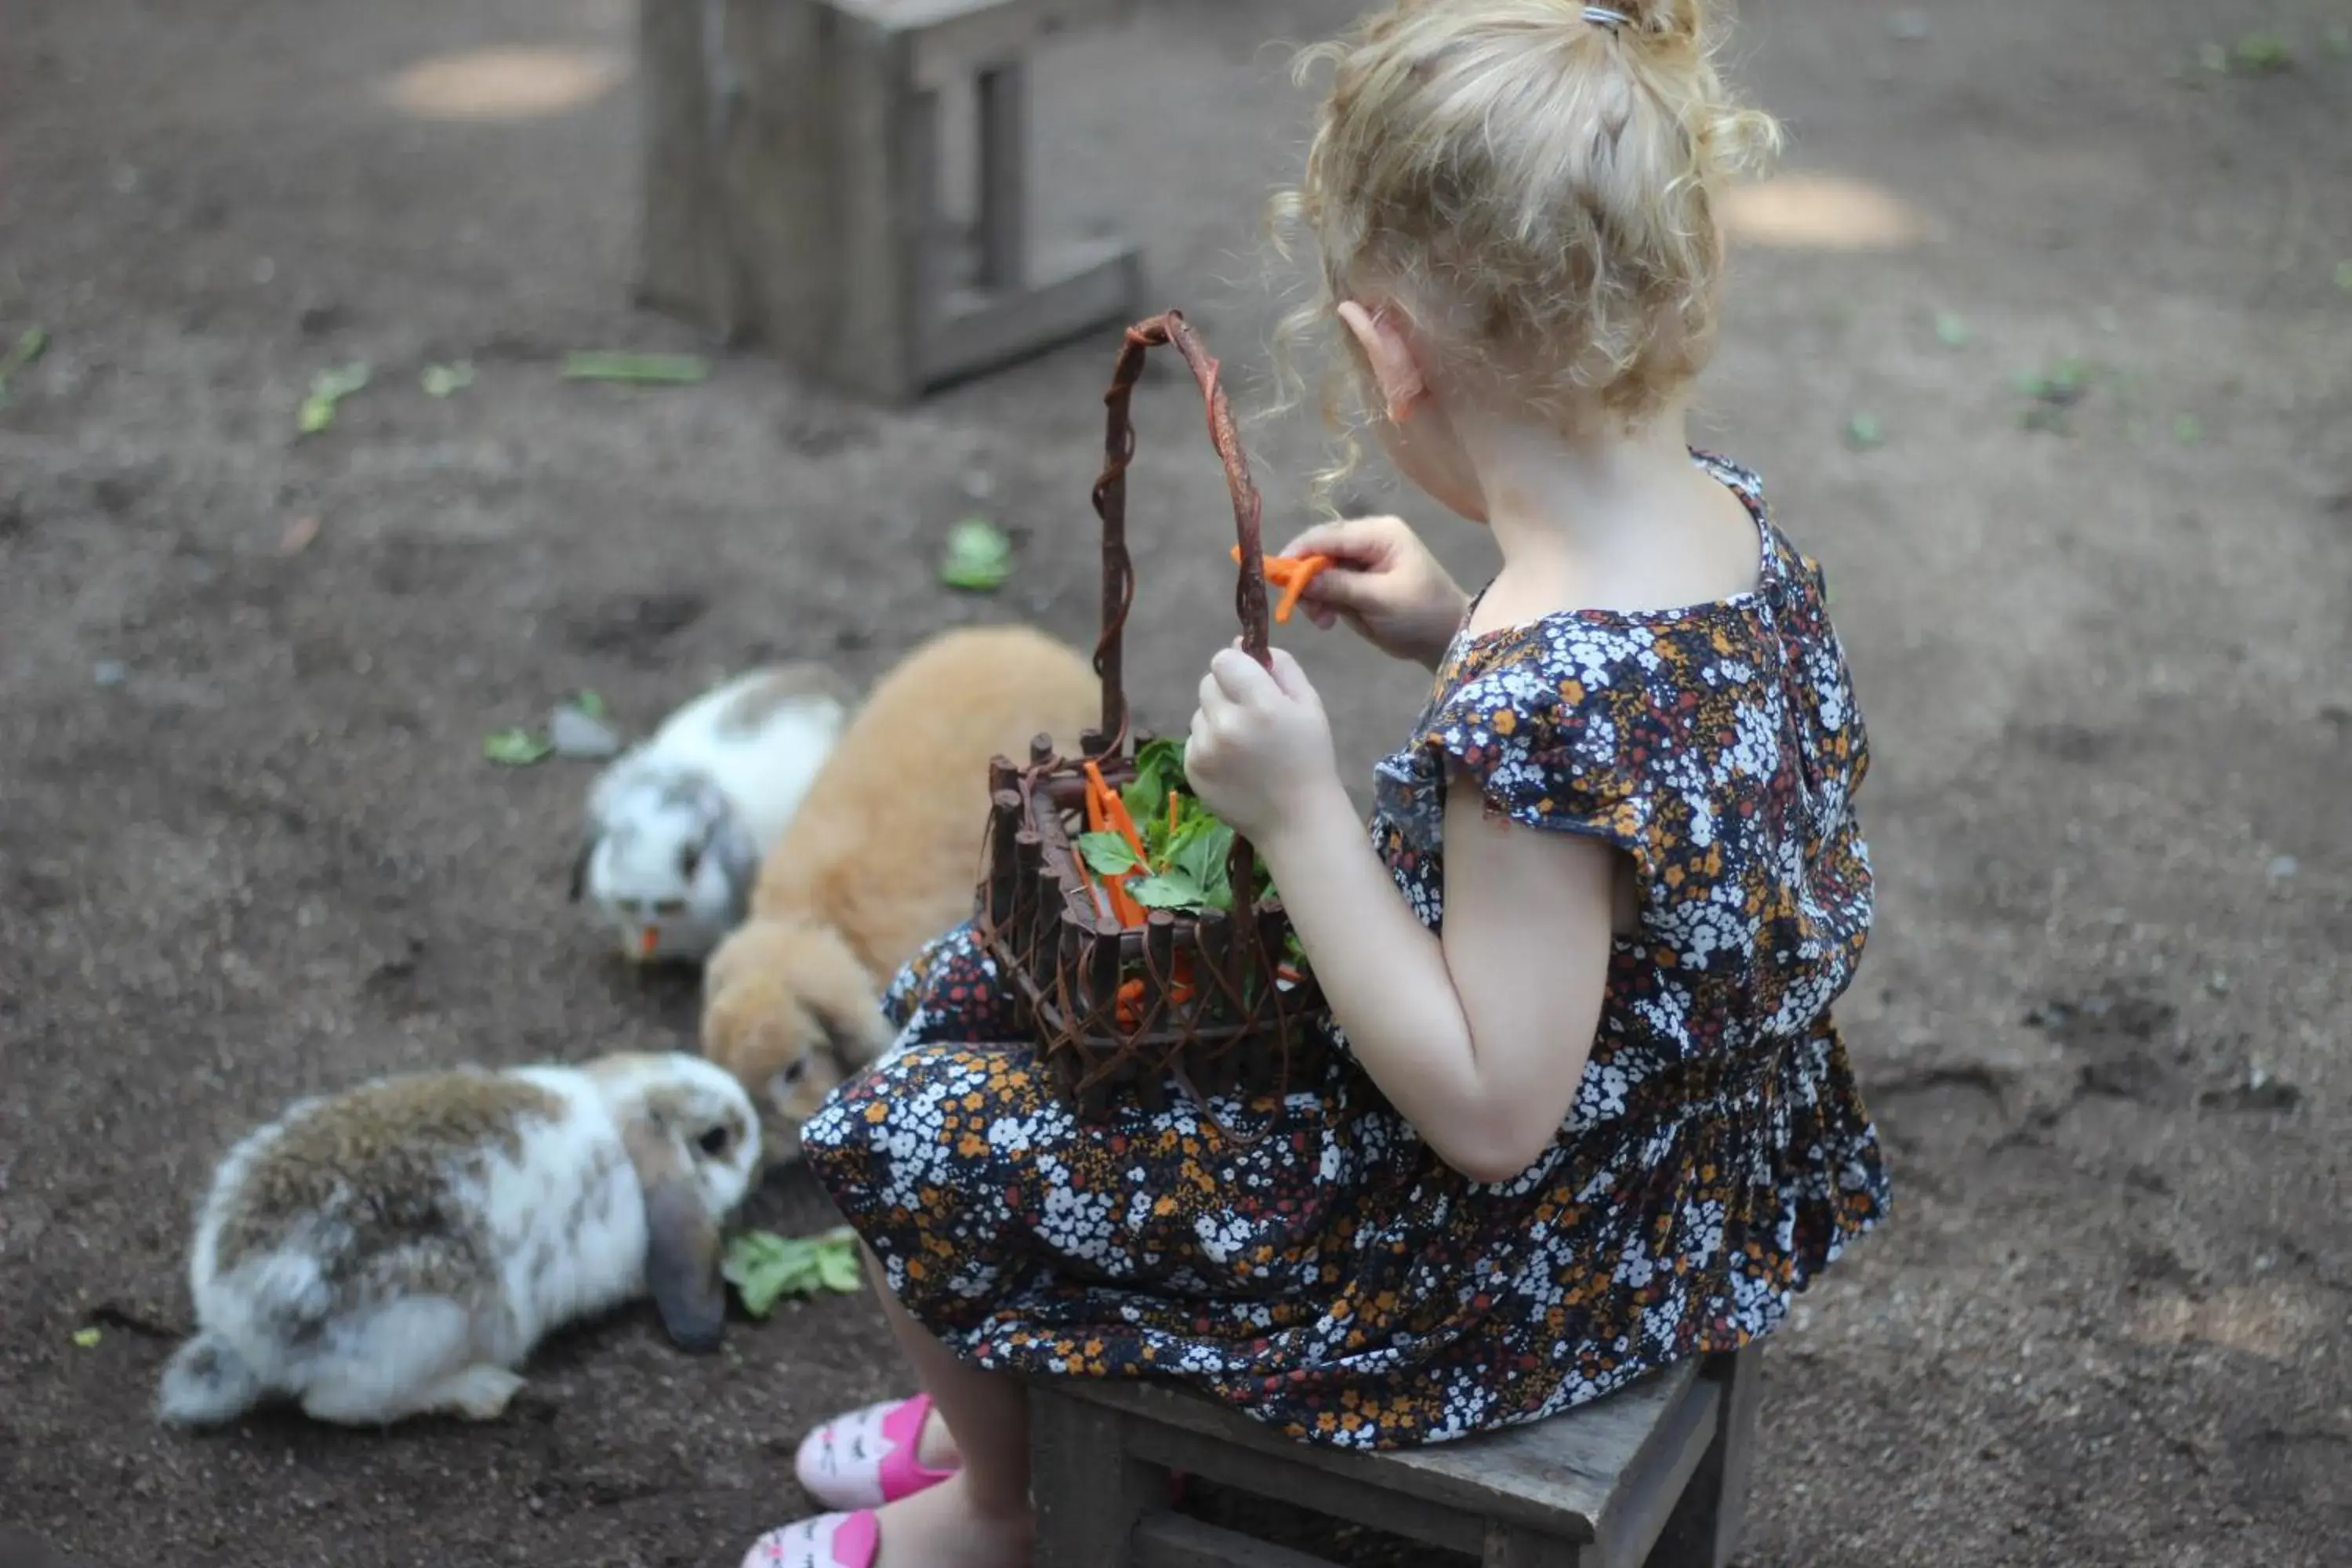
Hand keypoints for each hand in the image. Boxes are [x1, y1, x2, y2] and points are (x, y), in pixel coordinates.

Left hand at [1185, 645, 1342, 843]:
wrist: (1297, 820)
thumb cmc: (1309, 758)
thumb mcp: (1309, 704)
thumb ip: (1280, 666)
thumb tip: (1241, 643)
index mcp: (1260, 705)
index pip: (1223, 659)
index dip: (1238, 667)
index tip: (1251, 682)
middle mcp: (1226, 724)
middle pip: (1207, 682)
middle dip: (1226, 691)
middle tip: (1250, 715)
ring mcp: (1205, 749)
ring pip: (1199, 711)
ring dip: (1216, 718)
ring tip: (1244, 744)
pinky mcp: (1192, 769)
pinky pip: (1194, 738)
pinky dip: (1209, 744)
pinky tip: (1233, 762)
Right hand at [1276, 515, 1468, 670]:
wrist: (1448, 639)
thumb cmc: (1422, 614)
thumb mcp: (1380, 600)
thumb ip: (1338, 586)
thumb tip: (1297, 578)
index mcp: (1379, 533)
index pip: (1327, 535)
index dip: (1298, 553)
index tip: (1274, 575)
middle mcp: (1368, 539)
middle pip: (1319, 550)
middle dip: (1306, 579)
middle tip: (1306, 610)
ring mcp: (1363, 560)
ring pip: (1319, 570)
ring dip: (1314, 595)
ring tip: (1323, 621)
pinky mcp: (1359, 581)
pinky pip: (1328, 586)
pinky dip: (1323, 603)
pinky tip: (1329, 621)